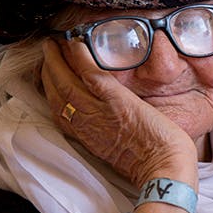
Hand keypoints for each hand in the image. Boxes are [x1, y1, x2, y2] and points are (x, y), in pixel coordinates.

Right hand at [40, 39, 196, 184]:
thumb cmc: (150, 163)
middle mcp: (86, 124)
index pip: (59, 110)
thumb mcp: (118, 152)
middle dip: (48, 70)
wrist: (165, 169)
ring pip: (67, 82)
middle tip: (46, 51)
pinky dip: (80, 58)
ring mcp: (100, 112)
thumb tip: (109, 124)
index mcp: (86, 137)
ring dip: (56, 60)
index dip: (50, 89)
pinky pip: (92, 75)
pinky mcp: (117, 101)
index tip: (48, 74)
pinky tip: (75, 44)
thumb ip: (107, 136)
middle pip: (57, 93)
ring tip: (52, 43)